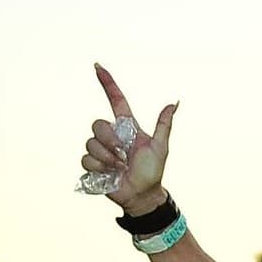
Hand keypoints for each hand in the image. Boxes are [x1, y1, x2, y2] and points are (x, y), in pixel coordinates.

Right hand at [85, 65, 177, 214]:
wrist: (142, 195)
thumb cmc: (152, 171)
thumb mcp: (160, 148)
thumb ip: (164, 126)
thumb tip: (174, 103)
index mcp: (127, 127)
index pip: (116, 99)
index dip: (107, 82)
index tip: (97, 66)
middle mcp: (111, 135)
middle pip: (98, 124)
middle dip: (110, 141)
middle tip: (124, 156)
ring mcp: (100, 149)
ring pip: (91, 143)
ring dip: (107, 158)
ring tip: (120, 168)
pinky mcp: (92, 164)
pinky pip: (86, 159)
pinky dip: (99, 168)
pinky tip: (109, 174)